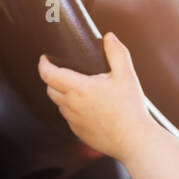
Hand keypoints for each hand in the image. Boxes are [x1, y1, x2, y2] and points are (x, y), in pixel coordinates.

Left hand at [37, 32, 158, 162]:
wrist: (135, 141)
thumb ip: (116, 53)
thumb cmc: (131, 110)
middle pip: (50, 89)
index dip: (43, 64)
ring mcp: (74, 121)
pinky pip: (70, 119)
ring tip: (79, 91)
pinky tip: (89, 109)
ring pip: (60, 105)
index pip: (49, 74)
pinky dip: (73, 111)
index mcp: (79, 89)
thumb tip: (109, 37)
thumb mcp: (126, 76)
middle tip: (63, 72)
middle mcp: (71, 105)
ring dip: (63, 96)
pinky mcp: (79, 133)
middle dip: (52, 79)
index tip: (45, 58)